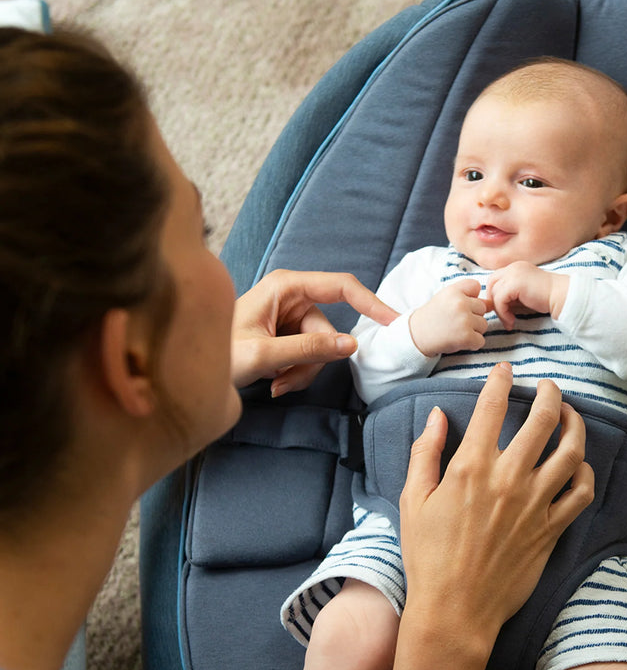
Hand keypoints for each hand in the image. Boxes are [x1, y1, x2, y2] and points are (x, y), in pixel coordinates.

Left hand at [231, 269, 396, 395]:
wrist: (191, 371)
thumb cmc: (216, 355)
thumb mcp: (263, 355)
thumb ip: (308, 349)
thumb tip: (352, 345)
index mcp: (285, 286)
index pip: (340, 287)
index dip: (370, 302)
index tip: (392, 321)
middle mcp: (290, 296)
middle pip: (329, 329)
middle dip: (314, 360)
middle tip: (287, 381)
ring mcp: (289, 315)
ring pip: (322, 347)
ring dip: (303, 372)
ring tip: (276, 383)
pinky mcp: (288, 333)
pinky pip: (310, 355)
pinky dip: (296, 373)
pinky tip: (274, 381)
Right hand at [398, 363, 593, 652]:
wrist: (455, 610)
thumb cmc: (427, 557)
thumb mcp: (412, 500)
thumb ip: (425, 453)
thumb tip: (439, 416)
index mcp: (471, 467)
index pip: (493, 407)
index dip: (501, 380)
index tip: (506, 369)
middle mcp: (508, 479)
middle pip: (543, 420)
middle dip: (550, 393)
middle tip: (549, 386)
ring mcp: (535, 504)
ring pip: (571, 451)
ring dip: (575, 425)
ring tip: (571, 416)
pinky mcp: (552, 529)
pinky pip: (581, 492)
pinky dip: (585, 472)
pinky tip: (578, 464)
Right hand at [408, 278, 488, 356]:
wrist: (416, 336)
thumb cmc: (433, 316)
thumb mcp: (446, 299)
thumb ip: (468, 297)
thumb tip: (492, 304)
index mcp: (454, 291)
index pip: (476, 286)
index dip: (470, 297)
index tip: (457, 305)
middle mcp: (460, 303)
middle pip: (483, 308)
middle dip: (473, 316)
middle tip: (455, 321)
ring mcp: (464, 320)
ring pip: (484, 325)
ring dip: (473, 331)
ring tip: (456, 331)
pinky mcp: (466, 337)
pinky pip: (481, 340)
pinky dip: (472, 344)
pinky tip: (458, 340)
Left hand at [485, 262, 569, 328]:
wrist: (563, 297)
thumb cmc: (546, 299)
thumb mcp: (523, 295)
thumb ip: (510, 296)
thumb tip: (493, 305)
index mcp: (516, 267)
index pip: (495, 279)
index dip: (495, 295)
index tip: (504, 311)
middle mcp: (513, 267)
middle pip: (491, 283)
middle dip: (494, 302)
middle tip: (503, 316)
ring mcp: (514, 273)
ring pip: (494, 293)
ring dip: (499, 311)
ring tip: (510, 322)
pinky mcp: (515, 284)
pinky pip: (499, 300)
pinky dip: (503, 313)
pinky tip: (512, 322)